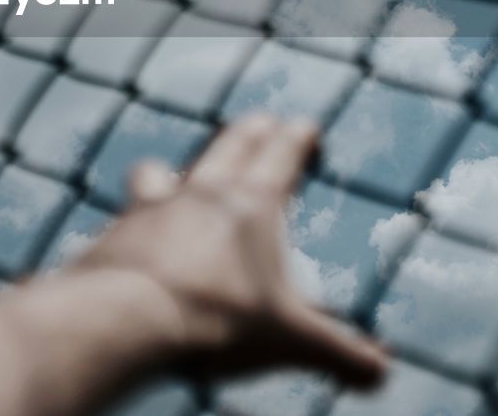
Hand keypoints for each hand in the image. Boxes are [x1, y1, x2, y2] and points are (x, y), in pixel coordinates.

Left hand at [71, 114, 385, 386]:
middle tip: (262, 125)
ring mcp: (152, 207)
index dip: (297, 137)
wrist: (125, 318)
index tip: (304, 127)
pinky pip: (125, 214)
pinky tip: (135, 234)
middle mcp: (202, 192)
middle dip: (251, 133)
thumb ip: (340, 353)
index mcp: (252, 204)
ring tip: (179, 175)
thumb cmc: (215, 318)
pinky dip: (135, 219)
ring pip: (164, 169)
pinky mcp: (114, 233)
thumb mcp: (289, 340)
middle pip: (230, 144)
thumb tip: (383, 372)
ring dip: (176, 170)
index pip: (281, 153)